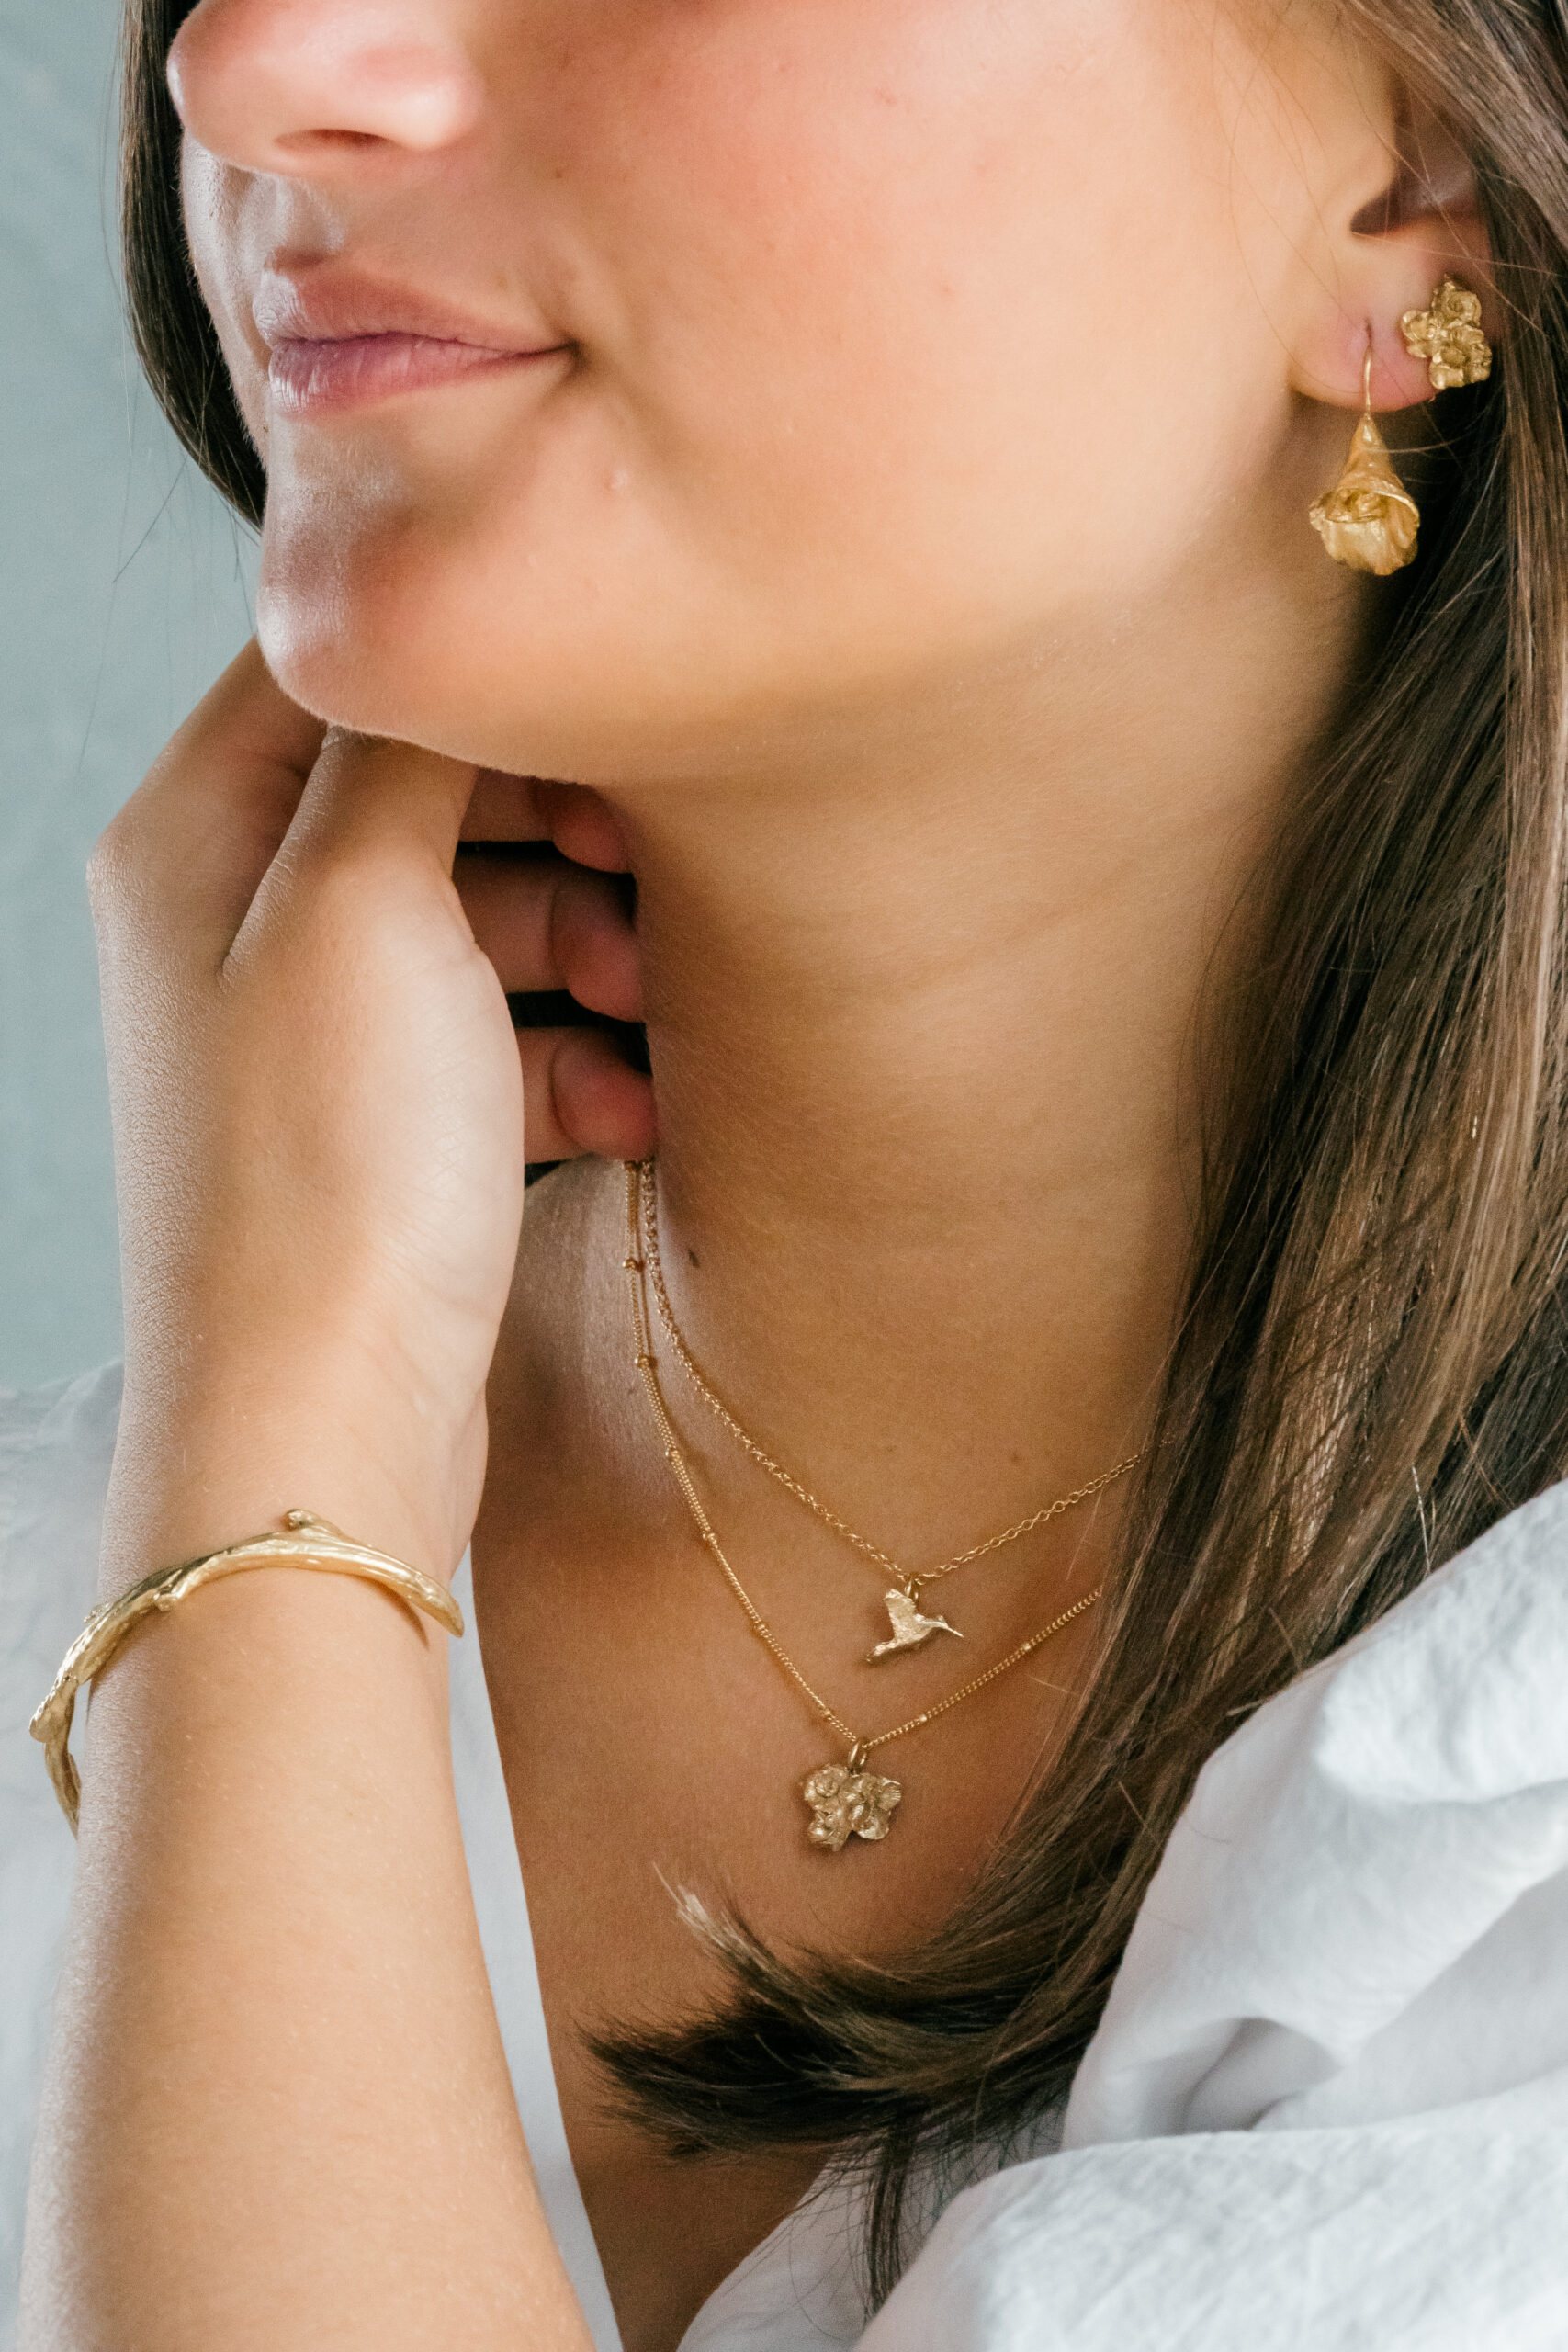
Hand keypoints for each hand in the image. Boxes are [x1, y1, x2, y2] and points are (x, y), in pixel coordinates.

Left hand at [92, 641, 652, 1582]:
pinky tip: (632, 1103)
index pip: (335, 671)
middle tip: (650, 861)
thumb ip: (409, 747)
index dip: (478, 670)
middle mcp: (237, 920)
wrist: (324, 1422)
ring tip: (653, 1003)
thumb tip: (445, 619)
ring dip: (587, 950)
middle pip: (425, 795)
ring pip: (482, 919)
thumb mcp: (368, 906)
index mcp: (193, 837)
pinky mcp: (382, 1125)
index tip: (599, 699)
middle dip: (558, 827)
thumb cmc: (323, 1176)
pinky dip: (573, 1054)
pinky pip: (498, 1038)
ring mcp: (313, 1028)